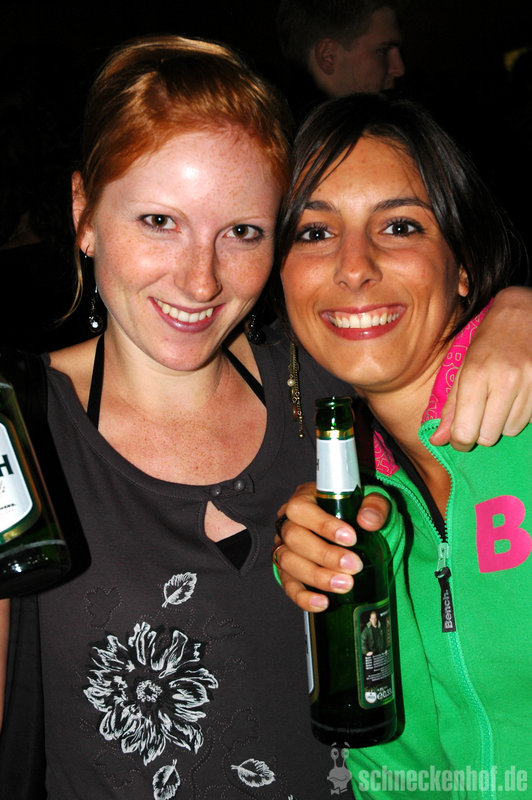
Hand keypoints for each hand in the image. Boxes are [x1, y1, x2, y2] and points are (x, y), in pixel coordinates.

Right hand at [274, 482, 389, 611]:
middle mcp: (289, 522)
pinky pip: (289, 585)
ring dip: (317, 576)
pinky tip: (323, 602)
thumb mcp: (371, 500)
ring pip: (289, 562)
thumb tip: (368, 521)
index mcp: (304, 499)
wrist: (353, 531)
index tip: (351, 538)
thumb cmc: (356, 510)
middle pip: (294, 538)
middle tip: (354, 566)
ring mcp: (285, 547)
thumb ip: (374, 505)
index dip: (323, 525)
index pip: (301, 509)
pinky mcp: (288, 571)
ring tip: (345, 585)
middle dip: (325, 555)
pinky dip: (303, 597)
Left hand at [431, 287, 531, 450]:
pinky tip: (518, 394)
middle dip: (481, 430)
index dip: (460, 441)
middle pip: (488, 437)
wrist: (524, 313)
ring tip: (501, 397)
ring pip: (510, 430)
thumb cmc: (487, 342)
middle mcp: (505, 381)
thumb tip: (437, 441)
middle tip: (481, 411)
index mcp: (475, 376)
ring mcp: (530, 384)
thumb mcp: (462, 369)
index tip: (460, 436)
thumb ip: (450, 407)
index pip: (465, 432)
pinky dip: (521, 414)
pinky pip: (530, 421)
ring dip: (502, 421)